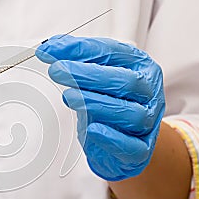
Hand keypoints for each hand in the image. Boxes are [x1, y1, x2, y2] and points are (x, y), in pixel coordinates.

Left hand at [36, 36, 164, 180]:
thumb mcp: (95, 79)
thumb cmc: (110, 105)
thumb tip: (49, 47)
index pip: (114, 52)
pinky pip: (131, 146)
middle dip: (88, 74)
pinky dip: (111, 138)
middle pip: (126, 81)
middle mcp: (149, 93)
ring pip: (130, 113)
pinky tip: (91, 128)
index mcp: (140, 67)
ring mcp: (148, 123)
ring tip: (68, 96)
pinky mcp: (140, 150)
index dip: (82, 50)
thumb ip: (77, 62)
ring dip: (96, 103)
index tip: (52, 48)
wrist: (123, 142)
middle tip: (58, 71)